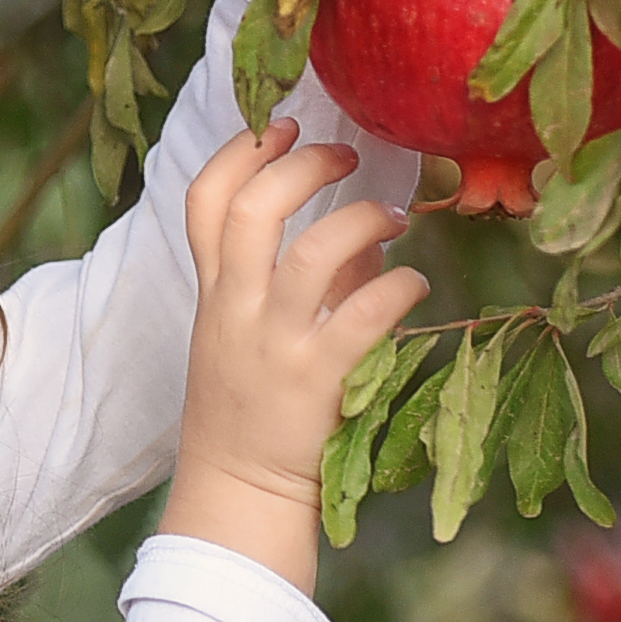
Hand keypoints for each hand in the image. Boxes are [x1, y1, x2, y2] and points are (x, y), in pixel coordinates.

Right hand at [162, 116, 430, 591]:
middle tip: (347, 155)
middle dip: (301, 167)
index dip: (239, 151)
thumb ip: (294, 281)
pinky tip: (415, 286)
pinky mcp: (316, 384)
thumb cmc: (250, 412)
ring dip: (360, 222)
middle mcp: (237, 311)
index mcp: (214, 295)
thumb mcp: (247, 336)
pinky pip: (363, 317)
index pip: (205, 201)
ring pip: (308, 256)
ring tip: (395, 217)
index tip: (279, 125)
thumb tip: (365, 232)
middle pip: (253, 210)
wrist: (238, 496)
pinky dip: (397, 289)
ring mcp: (275, 346)